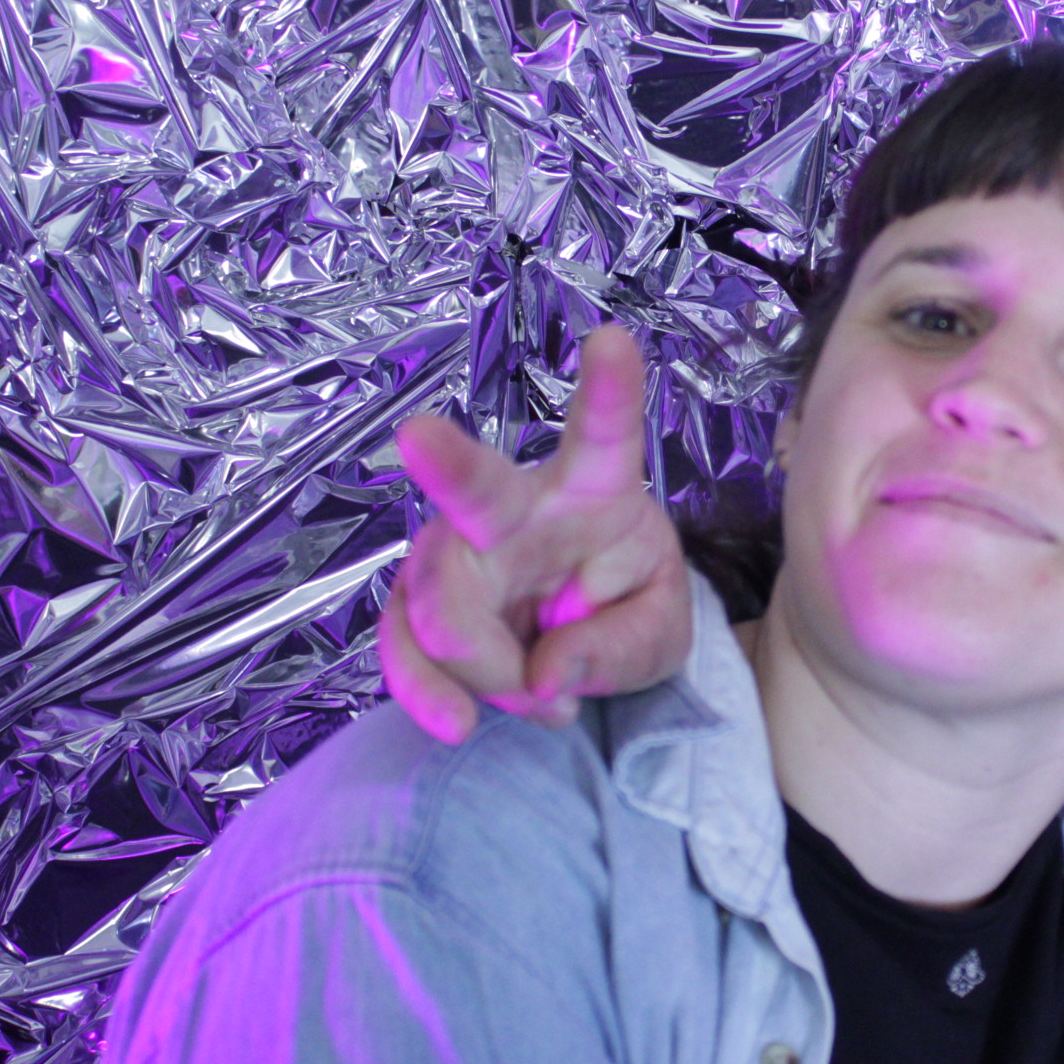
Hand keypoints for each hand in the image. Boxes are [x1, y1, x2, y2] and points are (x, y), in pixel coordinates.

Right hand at [379, 326, 694, 739]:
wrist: (583, 644)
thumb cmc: (627, 608)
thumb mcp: (661, 635)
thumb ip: (620, 649)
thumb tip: (546, 676)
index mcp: (595, 490)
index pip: (604, 434)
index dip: (609, 390)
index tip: (613, 338)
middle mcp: (518, 506)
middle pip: (477, 488)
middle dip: (447, 461)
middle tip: (417, 436)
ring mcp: (460, 552)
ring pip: (436, 596)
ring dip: (480, 665)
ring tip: (541, 701)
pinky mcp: (421, 602)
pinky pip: (402, 644)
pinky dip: (424, 691)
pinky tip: (457, 724)